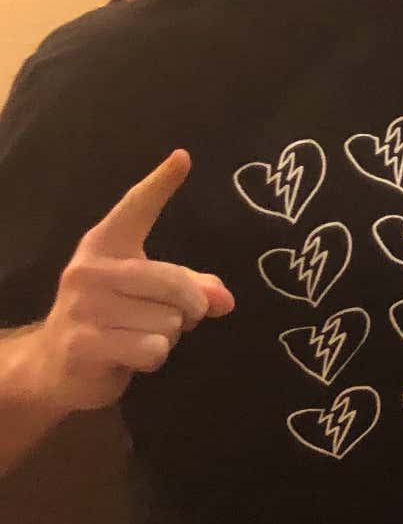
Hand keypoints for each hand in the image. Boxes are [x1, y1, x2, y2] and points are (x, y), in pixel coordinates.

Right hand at [25, 152, 234, 413]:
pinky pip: (153, 349)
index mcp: (106, 245)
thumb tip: (224, 300)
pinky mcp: (84, 343)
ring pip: (169, 322)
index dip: (160, 184)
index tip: (183, 158)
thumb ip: (194, 288)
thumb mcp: (151, 295)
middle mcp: (90, 268)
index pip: (136, 208)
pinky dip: (153, 358)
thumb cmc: (113, 319)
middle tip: (175, 319)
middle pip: (176, 283)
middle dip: (190, 309)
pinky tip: (127, 355)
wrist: (56, 365)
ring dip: (166, 337)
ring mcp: (83, 306)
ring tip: (136, 335)